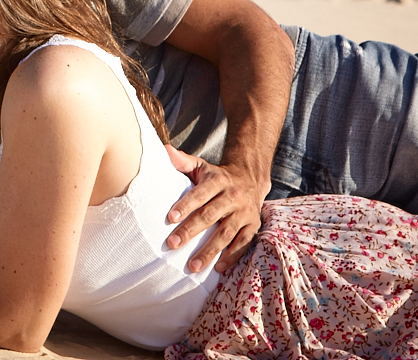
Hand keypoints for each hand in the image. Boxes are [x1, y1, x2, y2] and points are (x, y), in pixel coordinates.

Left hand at [163, 145, 264, 273]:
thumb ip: (182, 161)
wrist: (250, 179)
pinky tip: (218, 268)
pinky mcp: (253, 225)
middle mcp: (233, 196)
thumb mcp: (201, 165)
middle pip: (210, 215)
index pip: (200, 194)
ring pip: (226, 233)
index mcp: (218, 181)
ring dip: (210, 251)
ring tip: (192, 266)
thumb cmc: (216, 176)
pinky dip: (232, 256)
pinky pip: (243, 243)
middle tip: (172, 244)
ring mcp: (244, 212)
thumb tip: (164, 150)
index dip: (185, 205)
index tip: (170, 217)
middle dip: (191, 231)